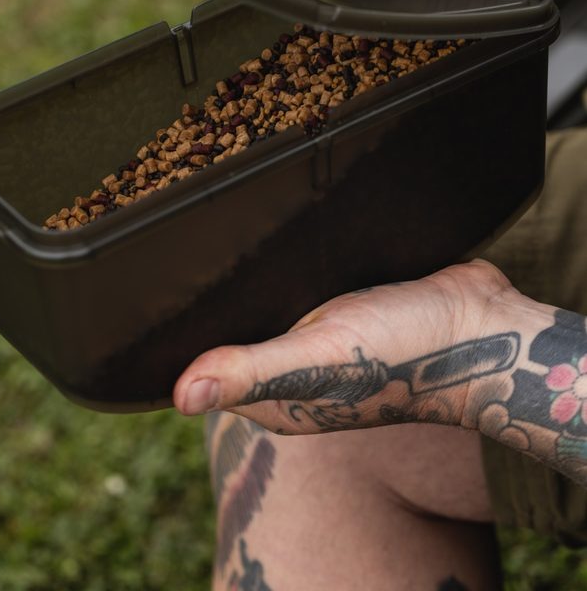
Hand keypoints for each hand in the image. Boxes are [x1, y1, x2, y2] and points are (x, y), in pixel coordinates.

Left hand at [173, 260, 514, 434]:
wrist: (481, 323)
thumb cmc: (404, 352)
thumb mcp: (320, 358)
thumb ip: (253, 371)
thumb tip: (180, 396)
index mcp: (278, 399)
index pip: (209, 369)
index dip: (180, 338)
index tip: (153, 297)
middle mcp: (296, 373)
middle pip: (237, 335)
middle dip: (215, 302)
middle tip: (187, 248)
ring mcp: (322, 342)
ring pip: (269, 308)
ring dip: (251, 281)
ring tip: (223, 234)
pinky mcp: (346, 310)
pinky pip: (303, 286)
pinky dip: (288, 268)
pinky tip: (275, 237)